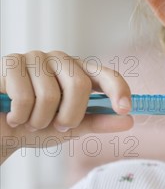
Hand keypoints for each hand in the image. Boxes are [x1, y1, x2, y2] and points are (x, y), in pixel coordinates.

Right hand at [0, 51, 133, 163]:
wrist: (0, 130)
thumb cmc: (35, 125)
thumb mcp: (70, 128)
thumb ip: (98, 122)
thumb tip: (128, 121)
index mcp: (81, 72)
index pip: (107, 74)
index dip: (118, 90)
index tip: (124, 110)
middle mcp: (62, 60)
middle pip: (80, 85)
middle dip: (70, 116)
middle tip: (56, 126)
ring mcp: (36, 58)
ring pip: (50, 94)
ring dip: (40, 120)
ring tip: (30, 122)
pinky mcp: (11, 62)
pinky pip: (24, 96)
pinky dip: (20, 116)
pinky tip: (13, 117)